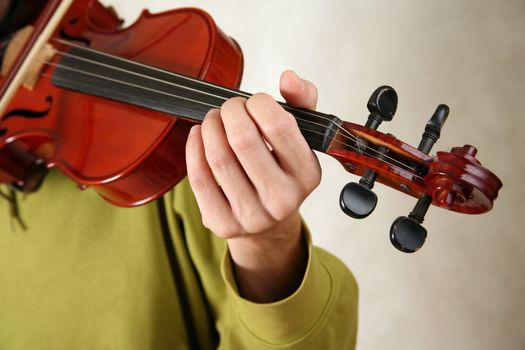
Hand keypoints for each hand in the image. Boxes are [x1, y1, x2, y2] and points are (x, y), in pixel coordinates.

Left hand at [186, 70, 320, 301]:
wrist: (269, 224)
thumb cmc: (282, 170)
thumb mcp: (302, 137)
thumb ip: (301, 102)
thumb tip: (288, 77)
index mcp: (307, 174)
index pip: (279, 125)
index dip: (259, 103)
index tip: (254, 102)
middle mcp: (283, 199)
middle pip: (243, 139)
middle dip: (230, 111)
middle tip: (230, 108)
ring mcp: (253, 215)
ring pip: (218, 157)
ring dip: (210, 126)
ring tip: (214, 119)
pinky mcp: (224, 223)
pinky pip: (199, 178)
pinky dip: (194, 148)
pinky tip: (198, 136)